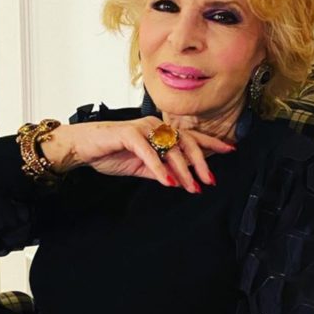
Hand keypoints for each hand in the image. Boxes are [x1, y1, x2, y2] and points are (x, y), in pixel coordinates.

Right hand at [39, 116, 234, 192]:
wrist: (82, 147)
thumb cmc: (110, 152)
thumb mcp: (141, 166)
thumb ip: (161, 171)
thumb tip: (183, 181)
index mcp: (160, 132)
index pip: (191, 136)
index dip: (212, 143)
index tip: (231, 150)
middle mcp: (155, 126)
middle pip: (186, 142)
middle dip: (201, 163)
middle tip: (210, 181)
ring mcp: (143, 128)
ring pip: (170, 148)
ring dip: (183, 170)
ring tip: (192, 187)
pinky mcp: (128, 134)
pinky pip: (149, 152)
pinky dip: (159, 168)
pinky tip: (169, 182)